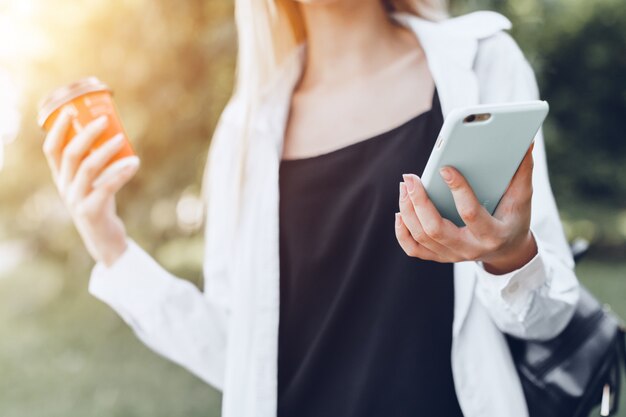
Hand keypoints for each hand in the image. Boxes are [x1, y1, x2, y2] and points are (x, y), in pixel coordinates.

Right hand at [43, 108, 139, 265]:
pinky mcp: (91, 211)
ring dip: (105, 150)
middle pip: (70, 154)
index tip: (70, 110)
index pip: (51, 150)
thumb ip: (96, 164)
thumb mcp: (93, 182)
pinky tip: (134, 162)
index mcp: (61, 178)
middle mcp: (64, 187)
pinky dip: (121, 172)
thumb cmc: (100, 204)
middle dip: (86, 134)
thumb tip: (114, 133)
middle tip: (104, 120)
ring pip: (88, 169)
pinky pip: (107, 187)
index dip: (58, 129)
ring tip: (121, 138)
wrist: (104, 239)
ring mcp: (76, 200)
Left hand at [395, 145, 536, 274]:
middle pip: (435, 229)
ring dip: (408, 210)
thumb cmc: (513, 219)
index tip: (445, 168)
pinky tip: (399, 212)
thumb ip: (523, 172)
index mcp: (492, 234)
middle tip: (410, 178)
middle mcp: (469, 248)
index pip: (470, 213)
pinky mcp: (439, 257)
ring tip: (405, 186)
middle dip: (419, 202)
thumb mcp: (522, 198)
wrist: (508, 251)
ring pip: (421, 236)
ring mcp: (452, 255)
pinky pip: (413, 249)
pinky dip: (402, 232)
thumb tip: (526, 143)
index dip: (458, 190)